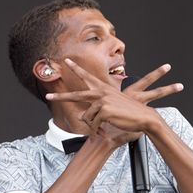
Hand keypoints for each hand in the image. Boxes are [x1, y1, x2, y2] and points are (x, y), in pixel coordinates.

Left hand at [46, 58, 182, 144]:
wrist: (144, 118)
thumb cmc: (131, 114)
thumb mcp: (114, 107)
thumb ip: (99, 109)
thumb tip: (83, 117)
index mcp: (105, 89)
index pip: (88, 76)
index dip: (76, 68)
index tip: (66, 61)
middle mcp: (102, 92)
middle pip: (77, 95)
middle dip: (60, 97)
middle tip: (47, 97)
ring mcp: (103, 101)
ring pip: (87, 117)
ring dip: (93, 127)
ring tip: (102, 130)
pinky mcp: (104, 110)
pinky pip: (93, 124)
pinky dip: (97, 130)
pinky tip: (104, 131)